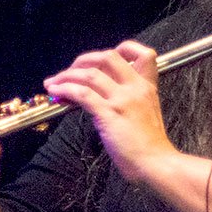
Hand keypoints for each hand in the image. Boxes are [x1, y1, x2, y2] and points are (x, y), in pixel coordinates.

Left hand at [43, 40, 176, 181]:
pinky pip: (82, 93)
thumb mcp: (147, 114)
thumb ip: (130, 101)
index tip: (103, 59)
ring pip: (90, 74)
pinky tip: (56, 92)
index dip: (122, 49)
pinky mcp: (109, 113)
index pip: (144, 53)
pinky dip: (64, 89)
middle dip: (84, 60)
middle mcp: (135, 88)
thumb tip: (103, 98)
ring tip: (54, 82)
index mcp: (147, 87)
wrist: (157, 163)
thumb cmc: (151, 146)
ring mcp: (122, 99)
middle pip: (108, 57)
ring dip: (67, 75)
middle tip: (71, 70)